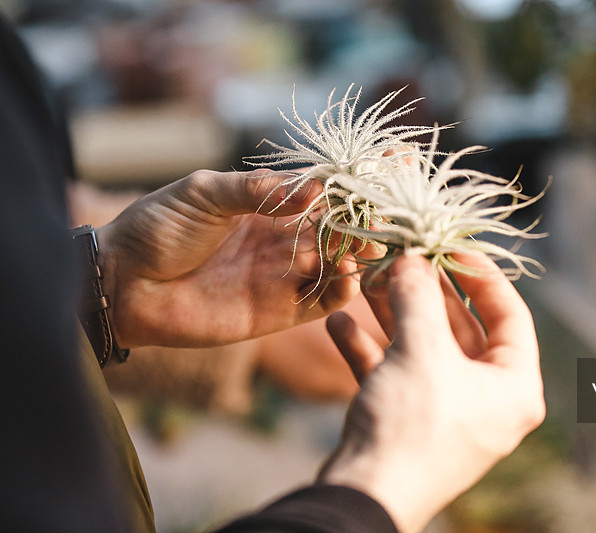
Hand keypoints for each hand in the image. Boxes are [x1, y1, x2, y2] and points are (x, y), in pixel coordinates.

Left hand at [97, 169, 361, 347]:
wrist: (123, 284)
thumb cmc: (156, 229)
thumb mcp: (203, 194)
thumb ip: (256, 191)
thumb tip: (314, 189)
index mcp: (267, 207)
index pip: (322, 193)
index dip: (354, 183)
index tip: (391, 164)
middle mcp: (282, 241)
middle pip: (339, 230)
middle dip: (365, 221)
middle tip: (386, 216)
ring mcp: (282, 276)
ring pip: (338, 264)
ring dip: (359, 254)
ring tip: (370, 243)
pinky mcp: (278, 312)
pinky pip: (321, 301)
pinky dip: (341, 290)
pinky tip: (349, 275)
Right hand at [319, 253, 544, 532]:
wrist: (364, 498)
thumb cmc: (411, 422)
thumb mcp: (420, 348)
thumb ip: (418, 296)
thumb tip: (412, 259)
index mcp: (514, 386)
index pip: (511, 314)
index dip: (481, 274)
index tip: (448, 246)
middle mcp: (487, 400)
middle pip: (462, 328)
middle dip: (424, 292)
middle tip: (398, 259)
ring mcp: (448, 414)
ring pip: (424, 349)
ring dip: (393, 315)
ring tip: (364, 282)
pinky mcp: (411, 425)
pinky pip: (397, 375)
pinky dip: (371, 350)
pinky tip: (337, 324)